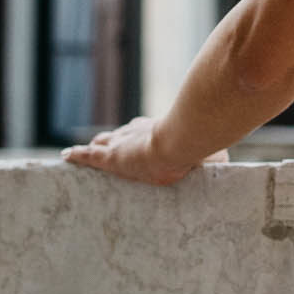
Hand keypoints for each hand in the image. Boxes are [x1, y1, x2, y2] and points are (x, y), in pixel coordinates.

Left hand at [60, 115, 227, 185]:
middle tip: (107, 143)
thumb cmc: (200, 146)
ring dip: (97, 146)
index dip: (139, 133)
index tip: (137, 137)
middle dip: (115, 139)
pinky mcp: (110, 159)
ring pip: (104, 143)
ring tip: (88, 151)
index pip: (144, 129)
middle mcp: (139, 132)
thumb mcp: (214, 156)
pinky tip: (65, 156)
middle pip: (122, 134)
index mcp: (160, 129)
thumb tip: (228, 165)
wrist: (181, 143)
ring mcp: (123, 144)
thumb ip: (217, 160)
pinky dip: (76, 155)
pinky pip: (88, 156)